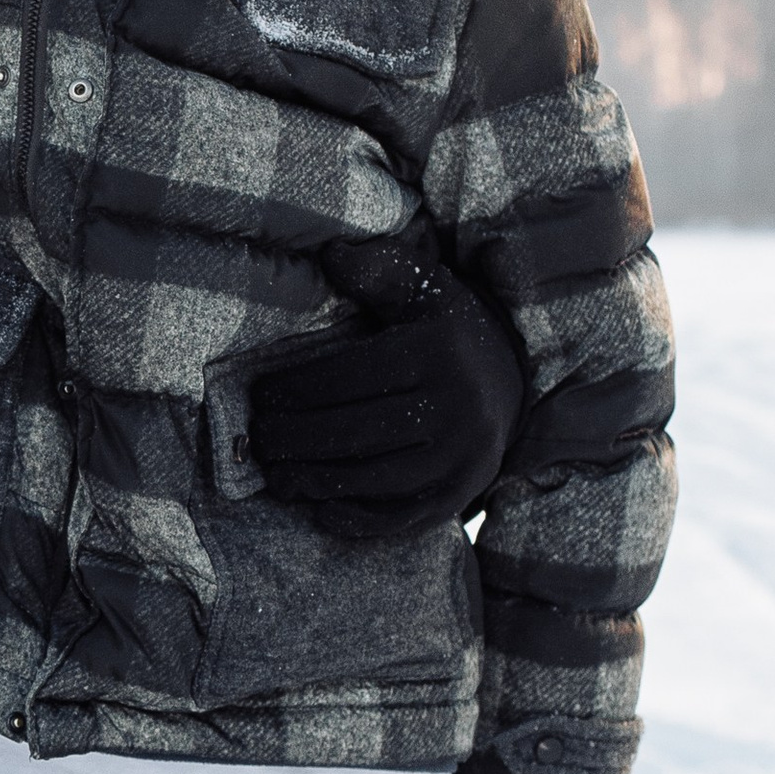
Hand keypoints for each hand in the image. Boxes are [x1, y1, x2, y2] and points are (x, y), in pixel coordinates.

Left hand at [248, 237, 524, 538]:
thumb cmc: (446, 330)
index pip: (350, 377)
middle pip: (357, 432)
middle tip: (260, 440)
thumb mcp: (420, 287)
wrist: (514, 379)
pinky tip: (320, 508)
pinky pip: (404, 515)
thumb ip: (376, 268)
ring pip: (375, 477)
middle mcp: (457, 406)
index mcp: (437, 353)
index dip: (297, 390)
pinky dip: (358, 518)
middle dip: (296, 439)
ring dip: (316, 481)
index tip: (261, 397)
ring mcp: (463, 456)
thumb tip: (330, 255)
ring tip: (277, 475)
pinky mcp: (464, 492)